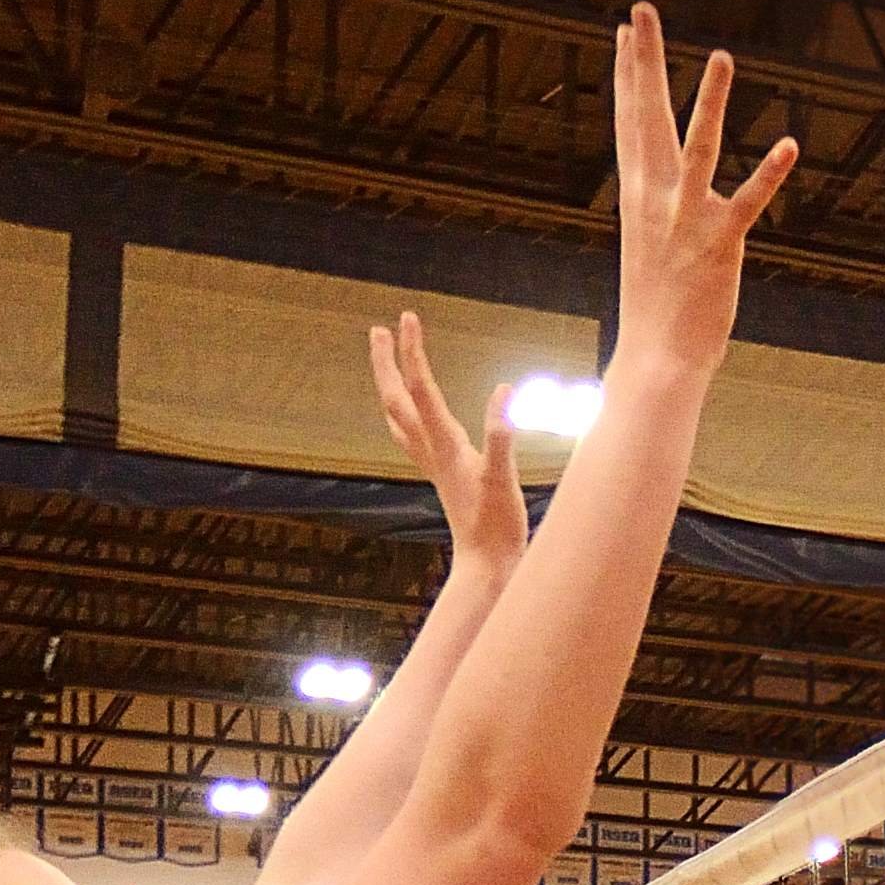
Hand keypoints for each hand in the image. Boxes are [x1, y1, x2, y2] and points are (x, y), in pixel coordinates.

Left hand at [372, 315, 527, 572]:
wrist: (486, 567)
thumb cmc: (497, 528)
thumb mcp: (505, 480)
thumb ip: (502, 435)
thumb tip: (504, 390)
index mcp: (445, 445)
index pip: (421, 388)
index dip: (413, 351)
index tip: (407, 317)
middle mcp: (432, 450)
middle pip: (396, 399)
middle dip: (386, 363)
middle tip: (379, 329)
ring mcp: (433, 463)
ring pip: (398, 416)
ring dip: (389, 384)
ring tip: (386, 359)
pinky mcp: (442, 473)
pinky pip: (411, 435)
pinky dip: (404, 413)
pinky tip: (409, 412)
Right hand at [599, 2, 800, 372]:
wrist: (658, 358)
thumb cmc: (658, 305)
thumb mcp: (650, 242)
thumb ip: (658, 206)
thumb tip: (660, 183)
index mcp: (637, 195)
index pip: (630, 122)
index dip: (629, 74)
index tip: (626, 30)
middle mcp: (655, 199)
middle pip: (648, 117)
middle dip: (645, 61)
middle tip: (641, 9)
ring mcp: (686, 219)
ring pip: (698, 149)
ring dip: (711, 102)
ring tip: (723, 55)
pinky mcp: (720, 244)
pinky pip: (747, 203)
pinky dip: (770, 175)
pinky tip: (791, 145)